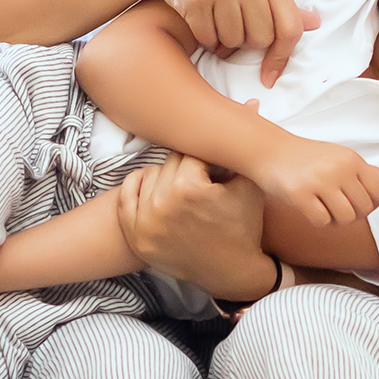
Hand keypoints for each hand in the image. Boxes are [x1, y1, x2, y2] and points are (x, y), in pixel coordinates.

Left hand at [116, 153, 274, 301]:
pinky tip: (154, 189)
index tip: (214, 171)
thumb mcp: (250, 184)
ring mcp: (145, 222)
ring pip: (150, 175)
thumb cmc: (244, 227)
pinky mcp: (136, 236)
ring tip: (185, 191)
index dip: (206, 159)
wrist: (234, 273)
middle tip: (202, 182)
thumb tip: (252, 105)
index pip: (191, 152)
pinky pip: (126, 196)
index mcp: (189, 189)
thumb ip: (244, 146)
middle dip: (188, 169)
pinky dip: (138, 187)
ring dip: (166, 178)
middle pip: (170, 162)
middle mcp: (163, 204)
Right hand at [143, 0, 319, 85]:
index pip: (289, 28)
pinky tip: (199, 17)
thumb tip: (315, 23)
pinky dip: (203, 36)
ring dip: (222, 40)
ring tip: (215, 18)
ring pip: (231, 42)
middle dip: (245, 42)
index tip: (269, 76)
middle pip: (259, 40)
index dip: (281, 57)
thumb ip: (281, 1)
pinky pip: (207, 38)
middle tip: (233, 25)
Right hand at [248, 133, 378, 226]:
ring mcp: (319, 181)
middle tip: (334, 204)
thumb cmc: (308, 157)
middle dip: (351, 213)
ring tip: (322, 207)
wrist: (268, 150)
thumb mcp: (342, 159)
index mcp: (351, 159)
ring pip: (345, 219)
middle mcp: (338, 168)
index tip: (352, 199)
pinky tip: (309, 208)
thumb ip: (371, 175)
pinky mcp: (299, 194)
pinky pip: (321, 221)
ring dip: (334, 220)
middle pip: (363, 209)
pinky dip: (317, 220)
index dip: (369, 203)